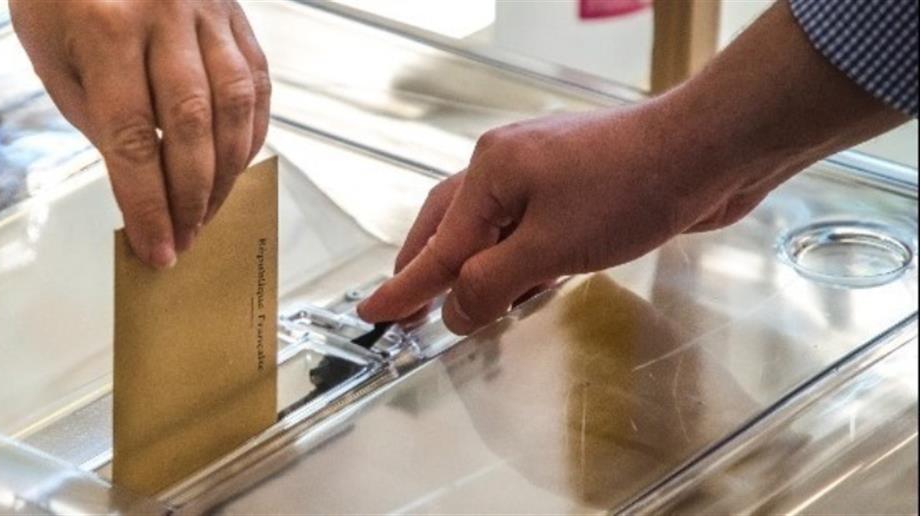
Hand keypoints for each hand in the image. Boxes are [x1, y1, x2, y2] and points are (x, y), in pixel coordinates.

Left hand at [10, 0, 269, 268]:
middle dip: (190, 199)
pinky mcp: (233, 9)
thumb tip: (138, 178)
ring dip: (226, 171)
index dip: (147, 204)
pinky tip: (237, 161)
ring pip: (234, 105)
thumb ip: (94, 114)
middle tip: (185, 239)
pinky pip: (255, 78)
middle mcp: (164, 15)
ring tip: (210, 211)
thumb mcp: (49, 52)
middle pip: (191, 129)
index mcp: (105, 29)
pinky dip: (251, 128)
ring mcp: (207, 8)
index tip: (155, 247)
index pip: (133, 140)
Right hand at [357, 103, 799, 335]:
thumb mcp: (549, 248)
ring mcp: (542, 170)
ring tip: (456, 303)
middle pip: (449, 226)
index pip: (436, 247)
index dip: (403, 289)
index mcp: (490, 172)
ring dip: (472, 266)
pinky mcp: (575, 183)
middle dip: (427, 272)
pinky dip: (512, 256)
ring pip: (489, 226)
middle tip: (405, 311)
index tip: (372, 314)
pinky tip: (519, 279)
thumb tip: (455, 310)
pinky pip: (525, 225)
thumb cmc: (632, 188)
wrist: (708, 150)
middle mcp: (507, 163)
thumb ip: (492, 284)